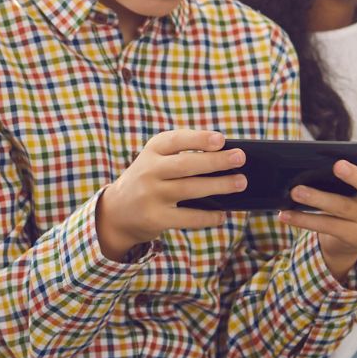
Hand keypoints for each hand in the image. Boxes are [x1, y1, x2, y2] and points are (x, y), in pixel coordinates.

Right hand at [94, 130, 248, 260]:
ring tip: (240, 182)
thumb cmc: (149, 181)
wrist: (116, 211)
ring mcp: (150, 195)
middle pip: (186, 164)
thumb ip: (182, 156)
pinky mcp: (154, 218)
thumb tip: (224, 160)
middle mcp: (148, 171)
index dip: (199, 139)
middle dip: (215, 161)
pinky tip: (222, 214)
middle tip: (240, 158)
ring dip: (218, 186)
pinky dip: (208, 217)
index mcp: (151, 151)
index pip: (176, 140)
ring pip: (189, 189)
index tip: (221, 139)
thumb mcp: (156, 161)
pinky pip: (187, 217)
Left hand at [281, 145, 356, 280]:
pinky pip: (326, 226)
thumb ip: (338, 168)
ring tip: (296, 191)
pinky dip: (303, 219)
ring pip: (343, 207)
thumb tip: (303, 159)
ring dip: (318, 198)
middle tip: (337, 165)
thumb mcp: (349, 181)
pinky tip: (285, 214)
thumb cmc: (346, 195)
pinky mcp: (354, 236)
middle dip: (356, 176)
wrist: (347, 236)